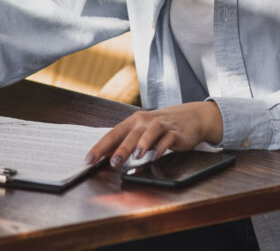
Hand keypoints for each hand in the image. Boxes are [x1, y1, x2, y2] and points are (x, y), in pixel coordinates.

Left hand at [85, 101, 223, 167]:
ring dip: (142, 144)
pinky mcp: (175, 132)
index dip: (100, 147)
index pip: (113, 134)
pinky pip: (167, 139)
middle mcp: (145, 121)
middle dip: (120, 148)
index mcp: (133, 122)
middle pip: (130, 134)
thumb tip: (106, 157)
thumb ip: (126, 143)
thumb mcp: (142, 132)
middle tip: (112, 162)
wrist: (190, 117)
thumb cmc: (161, 126)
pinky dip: (161, 147)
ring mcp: (161, 126)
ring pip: (149, 133)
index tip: (89, 159)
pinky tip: (156, 155)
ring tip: (136, 156)